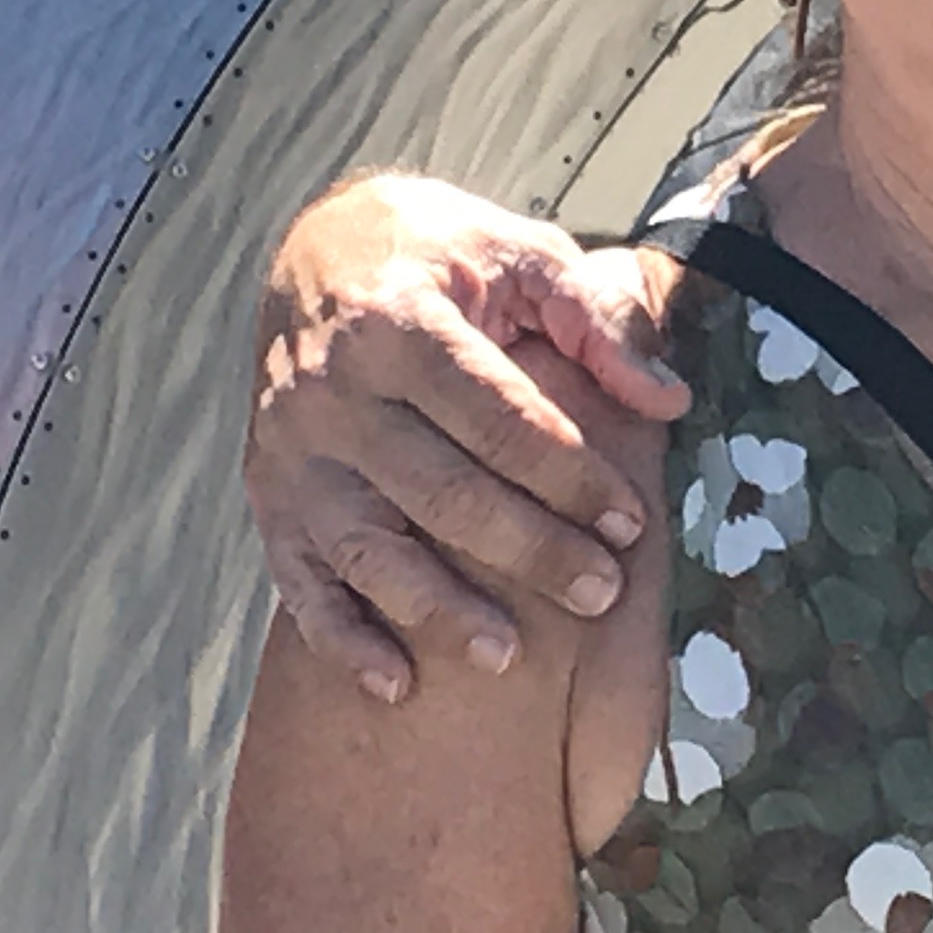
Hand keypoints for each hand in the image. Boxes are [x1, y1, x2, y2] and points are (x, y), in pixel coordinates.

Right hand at [246, 173, 687, 702]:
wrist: (316, 250)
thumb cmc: (439, 253)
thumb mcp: (521, 252)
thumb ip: (594, 320)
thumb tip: (665, 399)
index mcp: (398, 324)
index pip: (499, 420)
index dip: (571, 475)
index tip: (629, 522)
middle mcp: (330, 392)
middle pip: (442, 492)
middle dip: (529, 550)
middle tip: (602, 595)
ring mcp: (290, 450)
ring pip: (368, 548)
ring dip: (438, 609)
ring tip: (510, 655)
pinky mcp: (267, 491)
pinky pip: (297, 578)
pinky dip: (341, 637)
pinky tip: (397, 681)